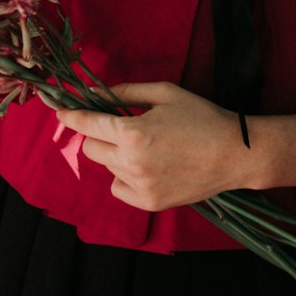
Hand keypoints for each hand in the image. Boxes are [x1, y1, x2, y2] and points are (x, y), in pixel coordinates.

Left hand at [56, 81, 250, 211]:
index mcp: (132, 132)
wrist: (234, 154)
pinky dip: (125, 177)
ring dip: (116, 155)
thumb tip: (96, 92)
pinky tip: (147, 167)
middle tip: (120, 126)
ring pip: (107, 168)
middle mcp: (131, 163)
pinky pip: (119, 189)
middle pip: (90, 149)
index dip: (71, 116)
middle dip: (98, 135)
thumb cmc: (202, 117)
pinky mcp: (150, 203)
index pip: (87, 124)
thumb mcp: (165, 93)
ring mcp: (140, 187)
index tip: (60, 112)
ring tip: (146, 146)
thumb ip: (126, 91)